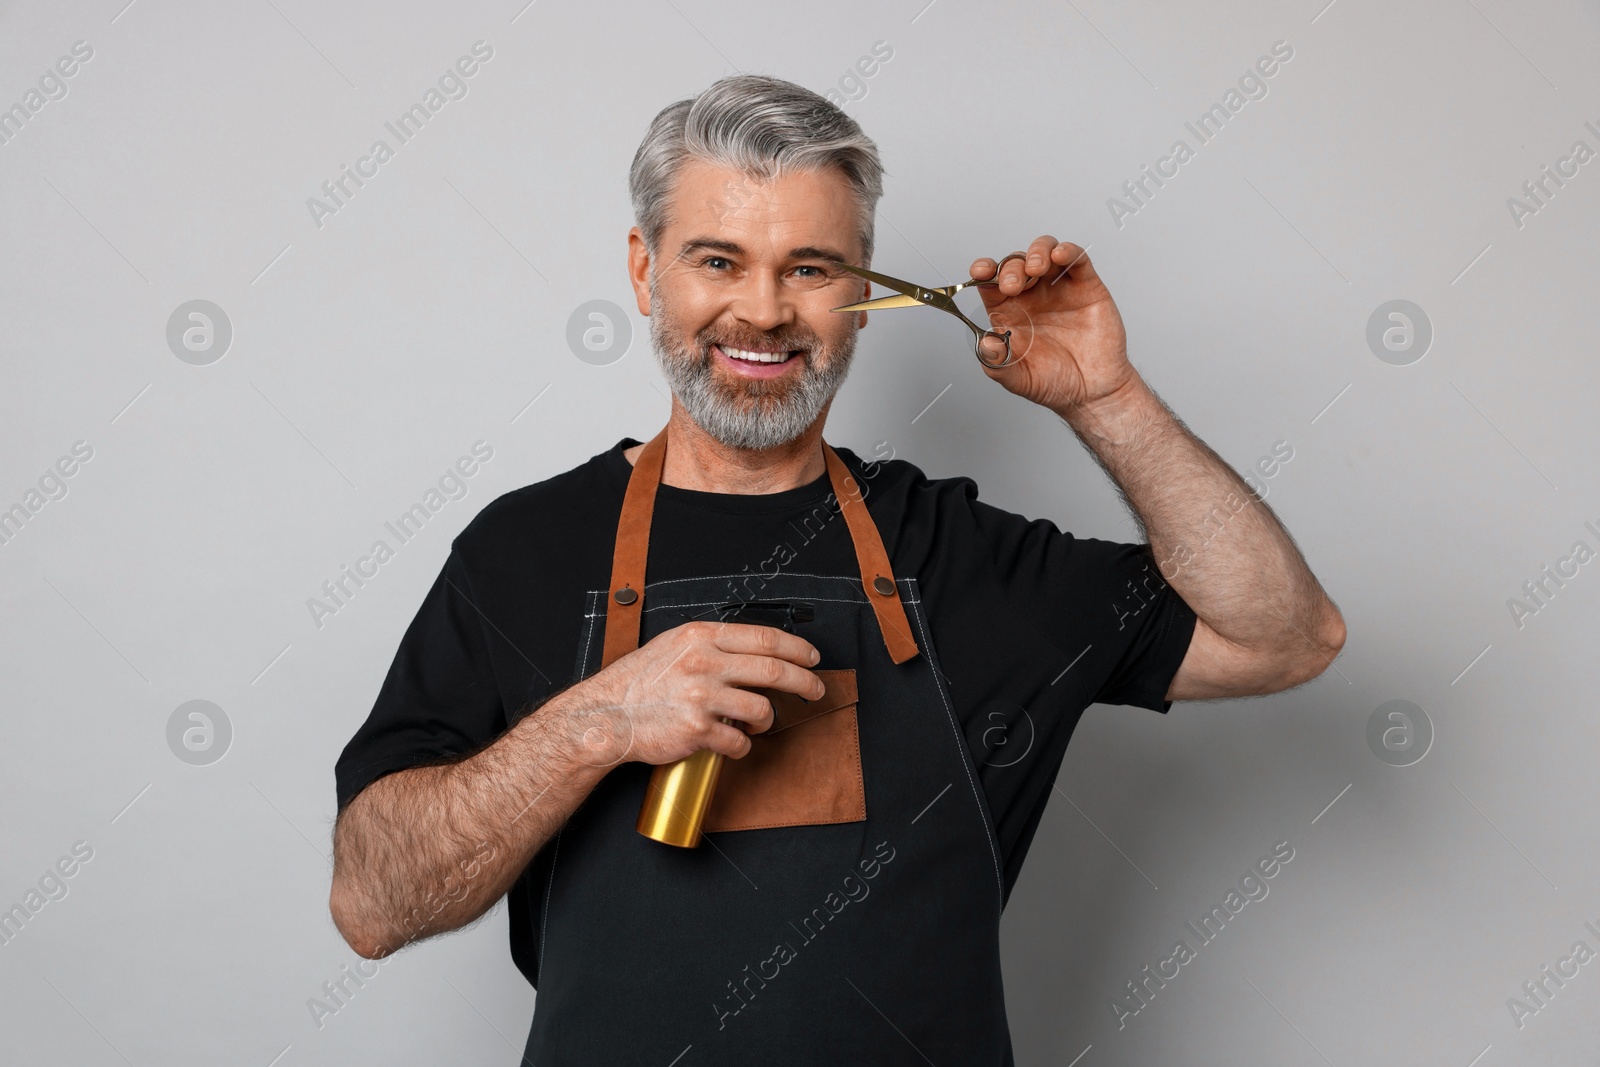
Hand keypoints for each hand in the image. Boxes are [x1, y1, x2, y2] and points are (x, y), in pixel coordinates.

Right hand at [555, 621, 826, 766]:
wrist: (606, 716)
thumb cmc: (639, 682)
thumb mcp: (673, 646)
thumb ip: (710, 645)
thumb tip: (754, 651)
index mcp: (700, 637)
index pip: (765, 638)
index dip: (797, 648)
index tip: (812, 658)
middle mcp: (703, 663)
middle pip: (774, 670)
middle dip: (804, 682)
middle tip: (816, 690)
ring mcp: (701, 697)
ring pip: (762, 709)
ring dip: (767, 720)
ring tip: (758, 723)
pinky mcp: (697, 730)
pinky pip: (739, 742)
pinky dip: (742, 746)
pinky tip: (733, 743)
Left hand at [970, 236, 1135, 415]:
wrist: (1093, 391)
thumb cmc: (1055, 383)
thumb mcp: (1018, 379)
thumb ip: (998, 364)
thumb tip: (985, 344)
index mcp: (1010, 312)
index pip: (991, 283)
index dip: (984, 271)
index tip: (979, 270)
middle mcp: (1032, 296)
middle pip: (1015, 264)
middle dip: (1011, 268)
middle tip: (1012, 285)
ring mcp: (1058, 288)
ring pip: (1044, 252)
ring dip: (1036, 252)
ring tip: (1035, 268)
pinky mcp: (1086, 286)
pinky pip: (1076, 260)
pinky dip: (1067, 251)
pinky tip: (1060, 254)